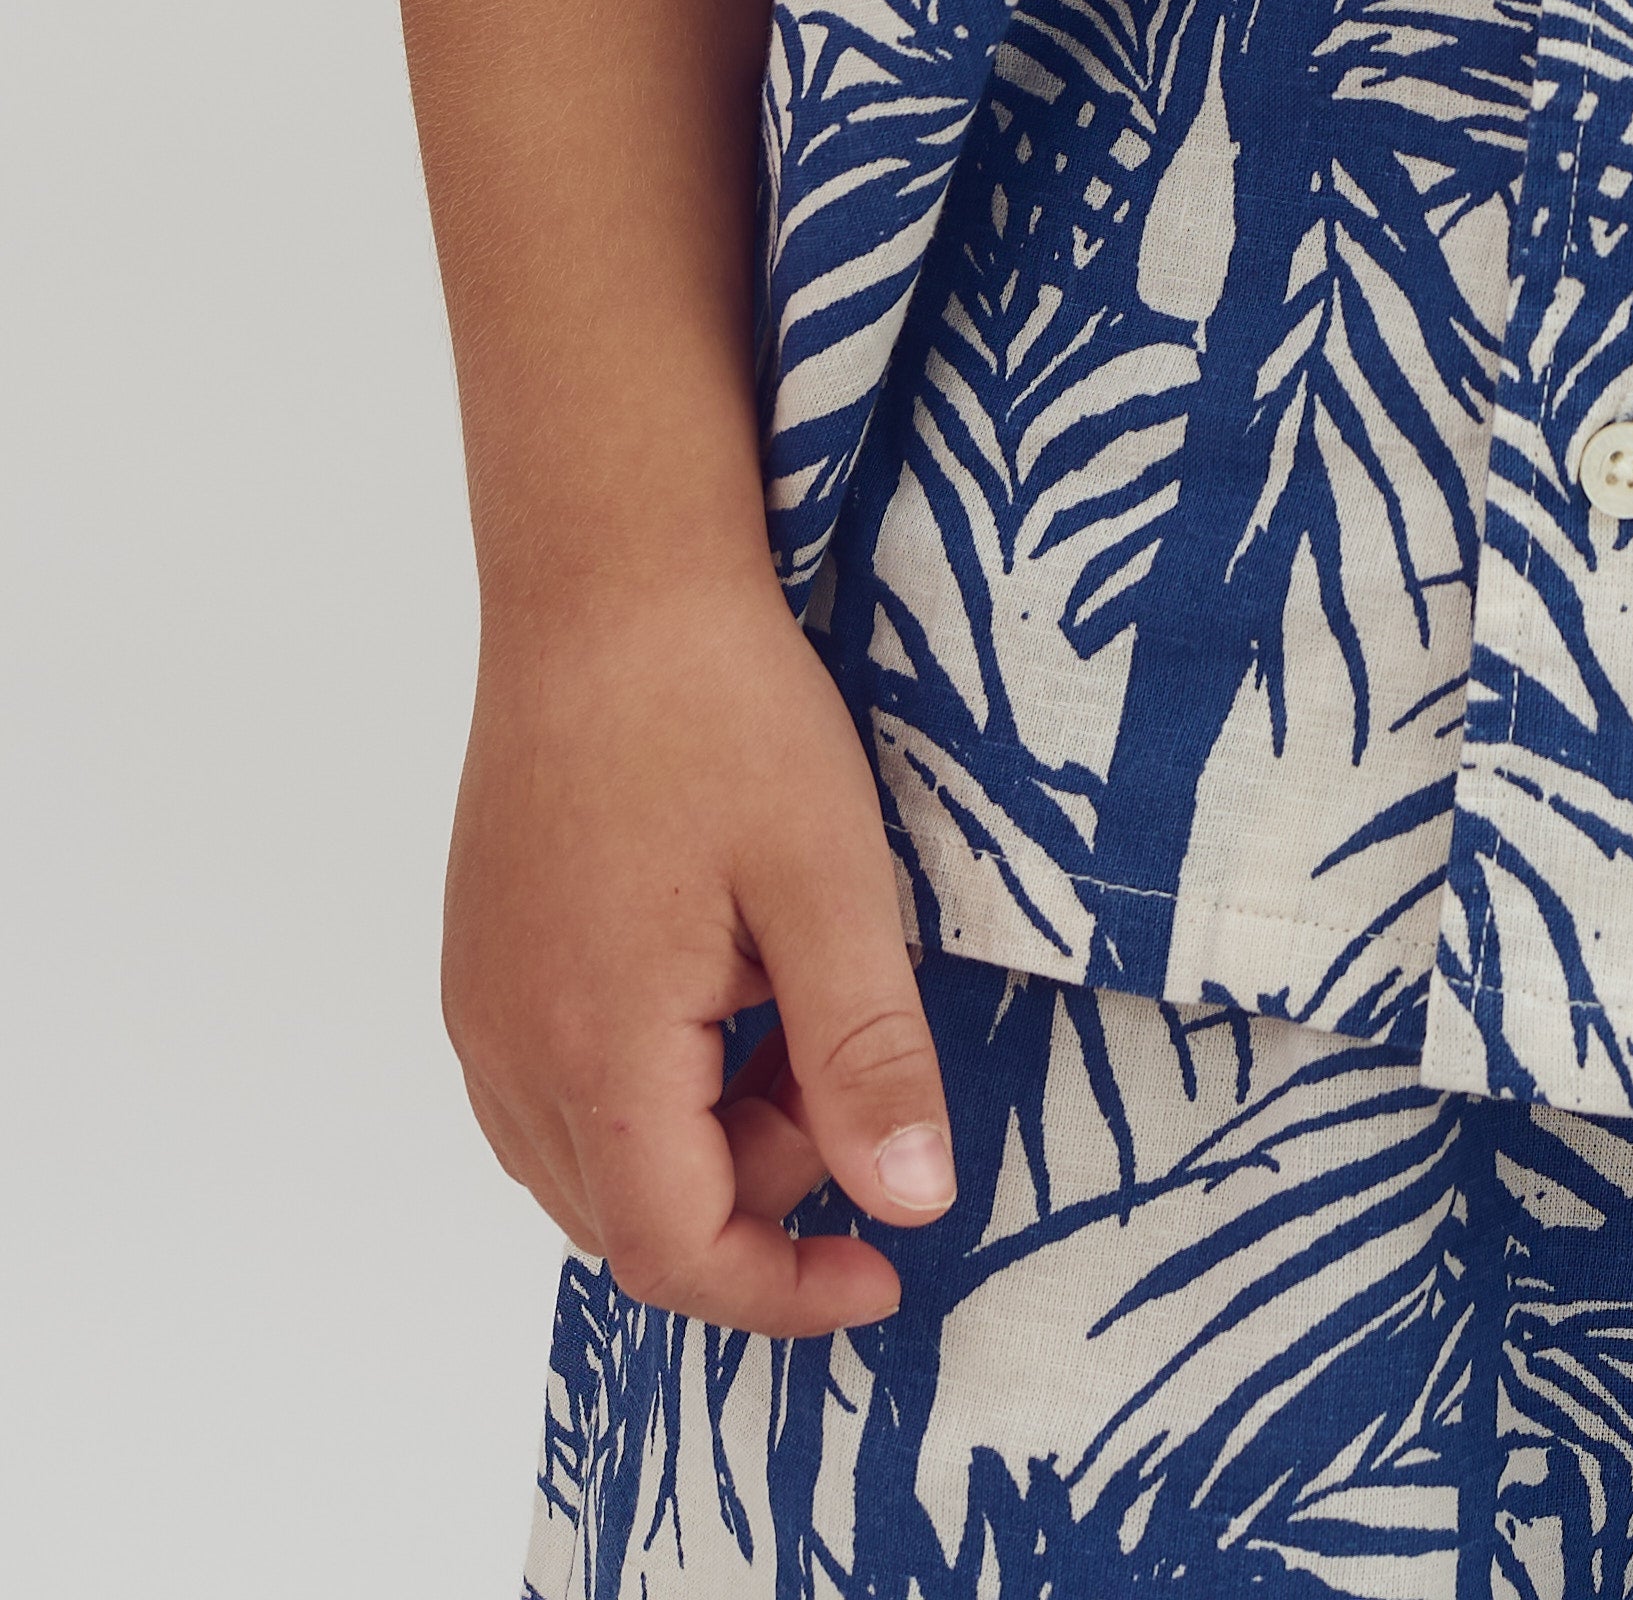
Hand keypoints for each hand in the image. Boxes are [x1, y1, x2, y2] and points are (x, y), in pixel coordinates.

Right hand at [440, 564, 954, 1330]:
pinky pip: (555, 1094)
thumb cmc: (720, 711)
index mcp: (593, 1046)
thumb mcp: (830, 881)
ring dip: (704, 1142)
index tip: (886, 1269)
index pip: (675, 1252)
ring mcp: (481, 1007)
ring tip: (794, 1011)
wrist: (606, 580)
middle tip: (850, 1066)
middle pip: (633, 1219)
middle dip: (760, 1192)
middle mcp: (509, 1050)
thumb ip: (866, 1053)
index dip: (783, 1290)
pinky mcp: (481, 961)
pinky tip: (723, 990)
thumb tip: (912, 1204)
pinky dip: (649, 1091)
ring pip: (590, 1164)